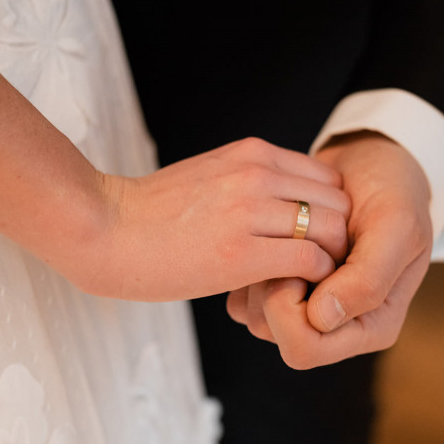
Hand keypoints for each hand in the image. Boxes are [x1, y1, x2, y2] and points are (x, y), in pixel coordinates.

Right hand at [78, 137, 349, 301]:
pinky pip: (310, 261)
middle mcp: (258, 174)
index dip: (330, 211)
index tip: (316, 238)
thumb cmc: (153, 210)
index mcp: (253, 153)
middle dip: (337, 235)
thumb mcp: (211, 175)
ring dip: (328, 259)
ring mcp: (251, 211)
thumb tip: (286, 204)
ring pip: (331, 230)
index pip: (328, 177)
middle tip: (320, 264)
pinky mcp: (242, 253)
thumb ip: (252, 179)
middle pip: (339, 202)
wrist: (104, 229)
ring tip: (306, 280)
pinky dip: (313, 279)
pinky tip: (290, 289)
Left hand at [227, 132, 431, 368]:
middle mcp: (339, 326)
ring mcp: (310, 307)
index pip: (305, 348)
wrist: (374, 159)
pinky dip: (247, 266)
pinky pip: (245, 297)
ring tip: (284, 236)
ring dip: (257, 273)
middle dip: (270, 290)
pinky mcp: (288, 286)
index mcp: (371, 326)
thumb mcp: (397, 226)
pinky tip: (268, 235)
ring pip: (255, 317)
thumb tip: (323, 319)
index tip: (300, 261)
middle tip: (288, 243)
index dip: (290, 310)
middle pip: (273, 334)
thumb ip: (368, 278)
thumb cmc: (393, 190)